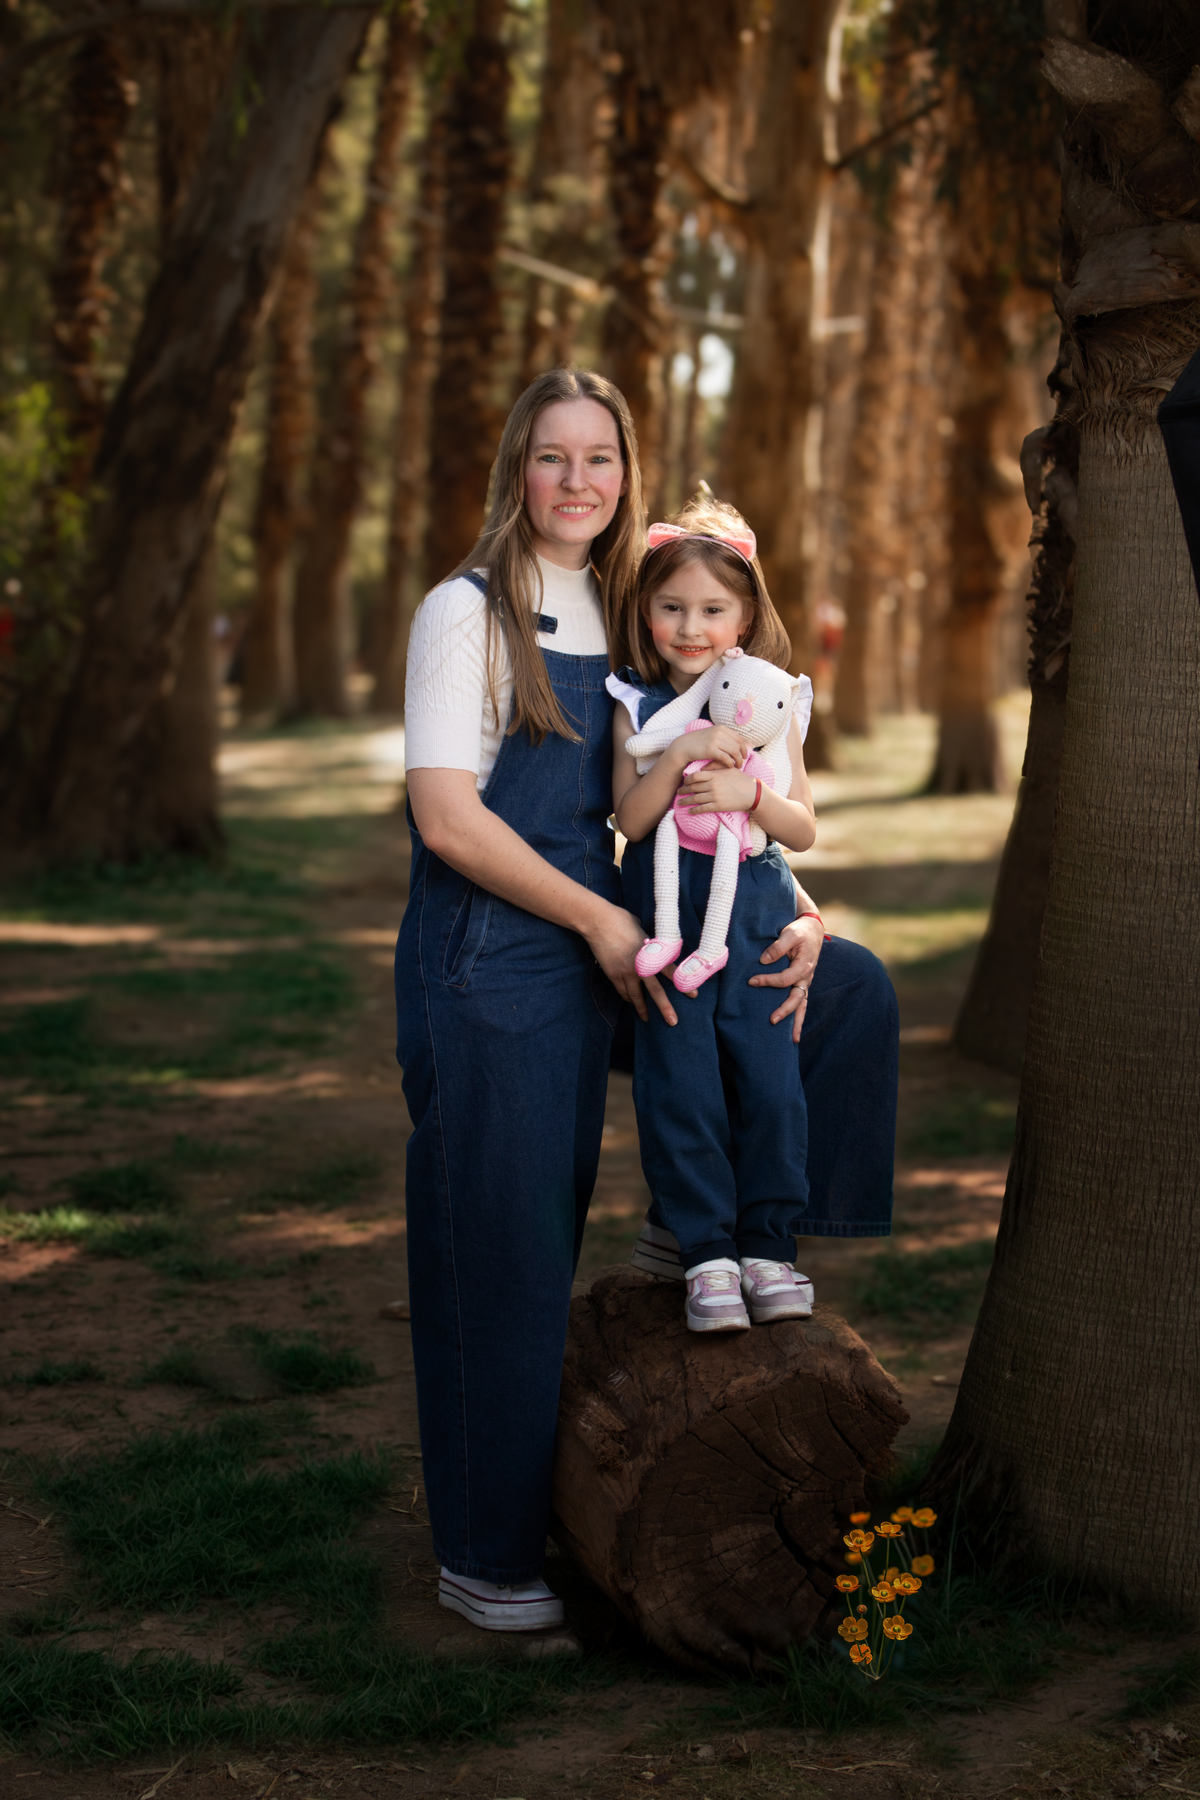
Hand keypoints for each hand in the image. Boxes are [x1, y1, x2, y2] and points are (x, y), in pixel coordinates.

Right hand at [585, 904, 677, 1024]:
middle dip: (664, 1007)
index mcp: (650, 953)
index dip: (682, 984)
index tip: (693, 995)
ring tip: (647, 1019)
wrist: (598, 922)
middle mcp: (640, 966)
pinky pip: (622, 991)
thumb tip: (650, 944)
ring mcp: (625, 971)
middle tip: (673, 1022)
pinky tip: (631, 1003)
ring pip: (636, 995)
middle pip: (655, 991)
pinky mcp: (612, 974)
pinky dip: (627, 998)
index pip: (670, 971)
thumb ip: (648, 941)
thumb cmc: (621, 919)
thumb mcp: (641, 928)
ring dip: (642, 1009)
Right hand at [674, 724, 745, 769]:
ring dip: (738, 760)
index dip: (744, 748)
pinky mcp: (710, 749)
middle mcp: (719, 732)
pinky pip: (726, 757)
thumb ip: (723, 738)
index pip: (739, 738)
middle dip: (742, 755)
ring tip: (737, 766)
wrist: (683, 746)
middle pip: (738, 745)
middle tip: (741, 763)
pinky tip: (729, 767)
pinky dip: (730, 763)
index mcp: (721, 728)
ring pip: (734, 751)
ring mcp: (715, 740)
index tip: (744, 755)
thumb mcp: (712, 735)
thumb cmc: (698, 743)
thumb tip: (737, 744)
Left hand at [677, 766, 756, 813]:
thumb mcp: (728, 769)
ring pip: (695, 799)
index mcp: (714, 775)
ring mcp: (715, 796)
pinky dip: (694, 810)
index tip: (684, 782)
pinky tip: (690, 811)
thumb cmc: (741, 779)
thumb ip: (715, 766)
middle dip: (683, 790)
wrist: (752, 793)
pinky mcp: (718, 806)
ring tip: (680, 803)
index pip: (695, 776)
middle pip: (693, 788)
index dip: (687, 780)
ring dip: (686, 801)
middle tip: (678, 792)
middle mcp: (713, 785)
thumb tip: (702, 768)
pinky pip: (702, 809)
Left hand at [748, 913, 824, 1042]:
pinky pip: (800, 1002)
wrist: (812, 929)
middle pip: (797, 999)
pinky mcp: (801, 984)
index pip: (785, 979)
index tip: (751, 981)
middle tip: (771, 1021)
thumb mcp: (789, 933)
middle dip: (785, 1011)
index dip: (768, 981)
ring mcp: (805, 983)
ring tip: (793, 1040)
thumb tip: (763, 961)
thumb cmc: (800, 931)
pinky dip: (797, 1016)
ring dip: (797, 1022)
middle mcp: (806, 977)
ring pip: (802, 1005)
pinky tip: (793, 1031)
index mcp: (804, 966)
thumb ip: (778, 946)